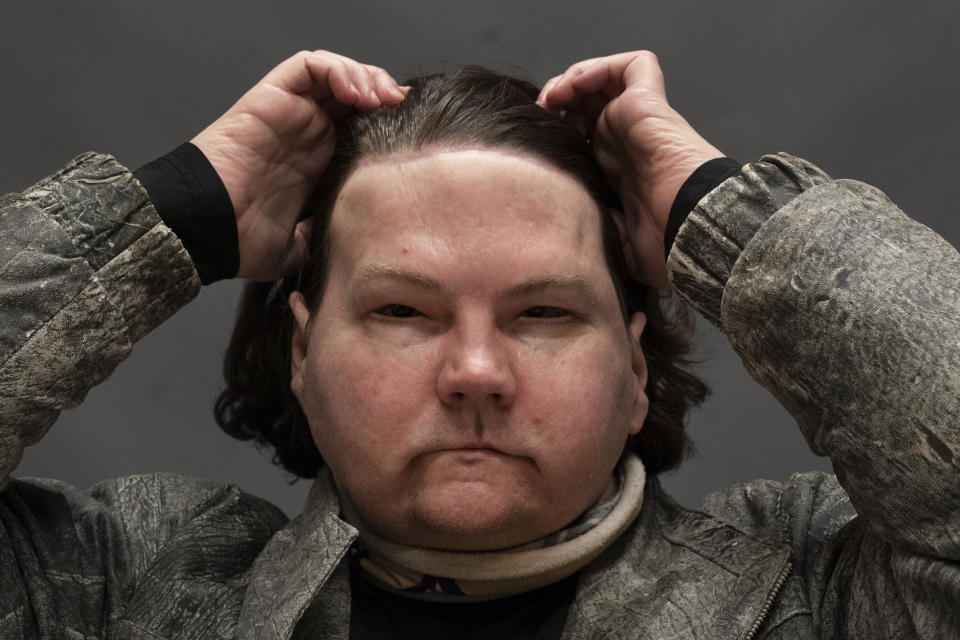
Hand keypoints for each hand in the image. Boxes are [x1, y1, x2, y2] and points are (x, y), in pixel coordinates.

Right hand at [192, 50, 405, 280]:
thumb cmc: (240, 240)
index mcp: (315, 162)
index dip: (386, 124)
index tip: (413, 134)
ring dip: (365, 77)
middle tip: (403, 108)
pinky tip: (355, 91)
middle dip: (383, 93)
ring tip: (381, 98)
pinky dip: (336, 68)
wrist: (205, 231)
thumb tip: (349, 238)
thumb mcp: (297, 248)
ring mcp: (288, 113)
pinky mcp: (269, 97)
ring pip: (334, 74)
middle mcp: (304, 133)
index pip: (359, 127)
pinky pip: (308, 66)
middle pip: (352, 95)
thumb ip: (323, 238)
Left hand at [538, 51, 723, 287]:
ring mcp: (638, 120)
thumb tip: (566, 225)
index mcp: (615, 168)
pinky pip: (632, 66)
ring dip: (572, 80)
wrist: (690, 232)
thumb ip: (593, 231)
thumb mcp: (616, 246)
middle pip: (585, 103)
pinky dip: (600, 67)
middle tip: (538, 116)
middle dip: (557, 103)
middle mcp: (624, 139)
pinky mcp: (651, 103)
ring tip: (552, 99)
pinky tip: (576, 89)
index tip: (536, 145)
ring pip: (603, 78)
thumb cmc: (664, 244)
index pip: (580, 136)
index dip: (556, 132)